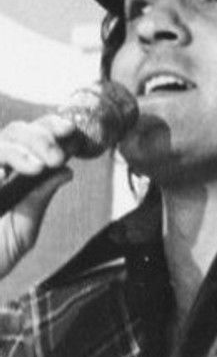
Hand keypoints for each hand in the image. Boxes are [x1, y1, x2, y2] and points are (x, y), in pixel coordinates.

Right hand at [0, 114, 75, 277]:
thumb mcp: (23, 228)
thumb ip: (39, 198)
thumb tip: (67, 171)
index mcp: (14, 171)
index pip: (34, 137)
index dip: (51, 127)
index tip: (71, 131)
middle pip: (17, 131)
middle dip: (41, 138)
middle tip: (57, 157)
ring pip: (0, 142)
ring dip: (21, 150)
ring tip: (38, 168)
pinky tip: (2, 178)